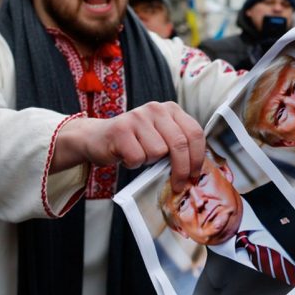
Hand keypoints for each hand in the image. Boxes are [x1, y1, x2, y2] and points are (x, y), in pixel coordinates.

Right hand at [52, 101, 205, 192]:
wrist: (96, 138)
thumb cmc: (134, 142)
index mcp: (171, 109)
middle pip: (179, 144)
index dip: (198, 157)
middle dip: (181, 170)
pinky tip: (126, 156)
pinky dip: (133, 164)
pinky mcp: (120, 129)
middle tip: (178, 185)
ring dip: (149, 162)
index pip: (194, 133)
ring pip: (158, 152)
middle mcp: (156, 108)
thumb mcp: (160, 137)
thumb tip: (195, 172)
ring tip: (139, 155)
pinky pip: (138, 157)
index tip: (195, 175)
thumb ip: (178, 146)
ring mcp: (138, 117)